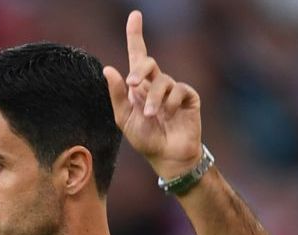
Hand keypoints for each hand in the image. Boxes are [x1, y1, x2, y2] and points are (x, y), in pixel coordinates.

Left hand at [103, 10, 202, 179]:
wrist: (167, 156)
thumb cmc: (145, 139)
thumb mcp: (124, 119)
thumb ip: (117, 95)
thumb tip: (109, 68)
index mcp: (139, 86)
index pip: (137, 56)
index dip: (135, 35)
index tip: (135, 15)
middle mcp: (156, 84)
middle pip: (147, 63)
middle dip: (140, 71)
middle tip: (133, 84)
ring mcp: (173, 89)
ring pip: (162, 81)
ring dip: (154, 99)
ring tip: (150, 115)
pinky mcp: (188, 96)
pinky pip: (178, 90)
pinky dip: (171, 104)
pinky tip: (169, 116)